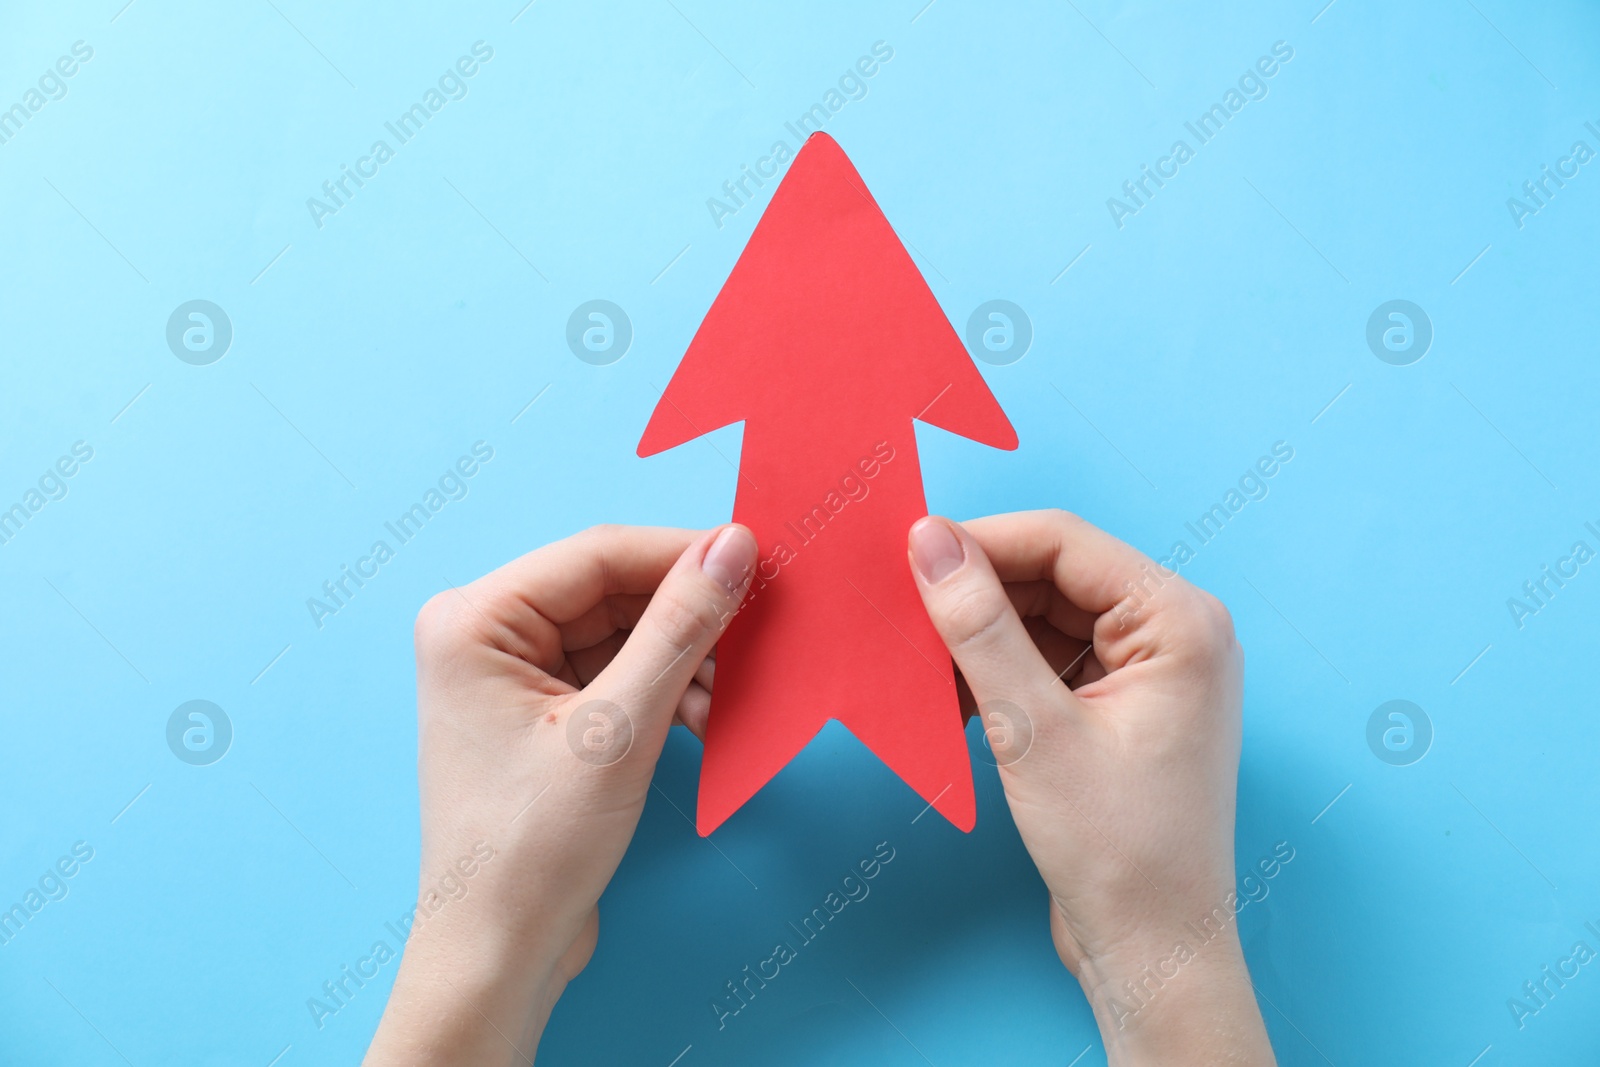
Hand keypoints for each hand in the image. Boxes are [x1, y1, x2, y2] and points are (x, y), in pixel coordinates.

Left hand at [365, 524, 756, 1065]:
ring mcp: (511, 675)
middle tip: (759, 632)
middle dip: (689, 615)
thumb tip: (734, 546)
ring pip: (624, 631)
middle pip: (613, 589)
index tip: (761, 559)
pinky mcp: (541, 713)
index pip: (599, 555)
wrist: (497, 955)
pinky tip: (706, 719)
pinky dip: (667, 689)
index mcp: (474, 620)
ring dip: (684, 658)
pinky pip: (617, 672)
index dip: (685, 553)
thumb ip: (679, 629)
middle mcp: (484, 634)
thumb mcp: (617, 731)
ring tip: (730, 698)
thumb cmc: (531, 850)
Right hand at [907, 510, 1273, 1064]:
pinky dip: (998, 673)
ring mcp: (1150, 672)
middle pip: (1053, 575)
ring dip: (979, 636)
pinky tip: (948, 696)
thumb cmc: (1118, 851)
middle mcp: (1175, 632)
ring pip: (1043, 618)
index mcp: (1180, 621)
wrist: (1154, 953)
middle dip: (975, 592)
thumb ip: (978, 628)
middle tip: (898, 609)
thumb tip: (929, 542)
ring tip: (915, 659)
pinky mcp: (1121, 708)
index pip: (1063, 542)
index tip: (904, 553)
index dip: (979, 541)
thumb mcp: (1033, 729)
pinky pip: (1048, 662)